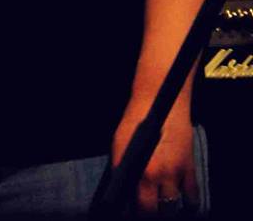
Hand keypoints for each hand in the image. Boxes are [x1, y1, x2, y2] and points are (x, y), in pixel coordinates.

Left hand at [113, 92, 200, 212]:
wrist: (159, 102)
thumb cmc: (135, 121)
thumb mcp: (119, 144)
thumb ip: (121, 168)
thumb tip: (120, 187)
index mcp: (142, 171)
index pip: (142, 206)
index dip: (137, 212)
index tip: (132, 211)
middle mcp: (161, 176)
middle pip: (159, 209)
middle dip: (151, 211)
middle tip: (145, 207)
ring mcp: (178, 172)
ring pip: (175, 203)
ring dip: (167, 206)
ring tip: (160, 204)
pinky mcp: (190, 166)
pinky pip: (192, 193)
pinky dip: (188, 201)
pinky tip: (181, 201)